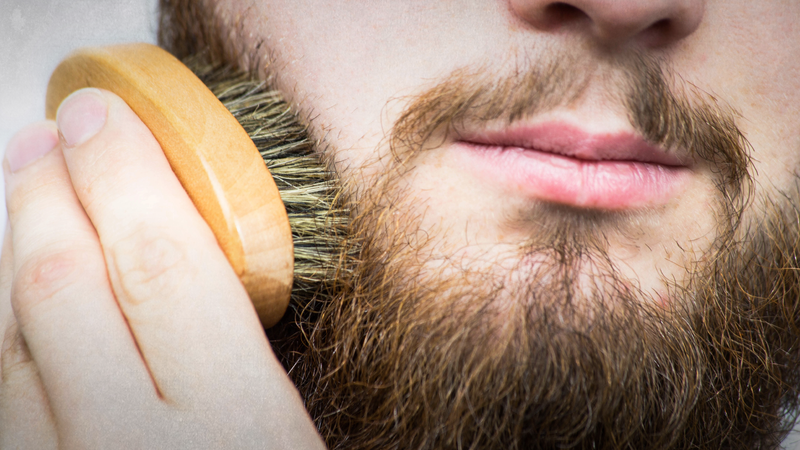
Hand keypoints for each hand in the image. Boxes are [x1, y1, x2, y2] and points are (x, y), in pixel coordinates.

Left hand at [0, 88, 324, 448]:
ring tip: (35, 197)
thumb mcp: (306, 433)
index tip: (105, 117)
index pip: (163, 266)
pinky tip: (27, 298)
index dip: (126, 174)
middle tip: (48, 139)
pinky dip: (10, 327)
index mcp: (234, 425)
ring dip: (18, 251)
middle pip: (64, 290)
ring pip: (9, 339)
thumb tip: (217, 256)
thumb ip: (259, 352)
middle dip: (49, 193)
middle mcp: (130, 448)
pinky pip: (2, 395)